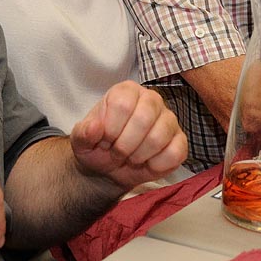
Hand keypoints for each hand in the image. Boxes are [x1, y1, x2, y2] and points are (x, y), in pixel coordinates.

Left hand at [70, 81, 186, 190]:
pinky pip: (175, 153)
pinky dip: (156, 165)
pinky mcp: (180, 141)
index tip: (105, 140)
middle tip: (117, 153)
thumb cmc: (97, 146)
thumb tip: (94, 128)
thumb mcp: (80, 141)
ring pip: (159, 137)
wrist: (108, 168)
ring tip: (130, 158)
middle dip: (125, 145)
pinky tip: (145, 163)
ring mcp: (168, 119)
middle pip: (144, 119)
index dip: (111, 129)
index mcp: (126, 91)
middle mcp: (151, 99)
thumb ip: (83, 133)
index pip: (123, 104)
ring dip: (139, 156)